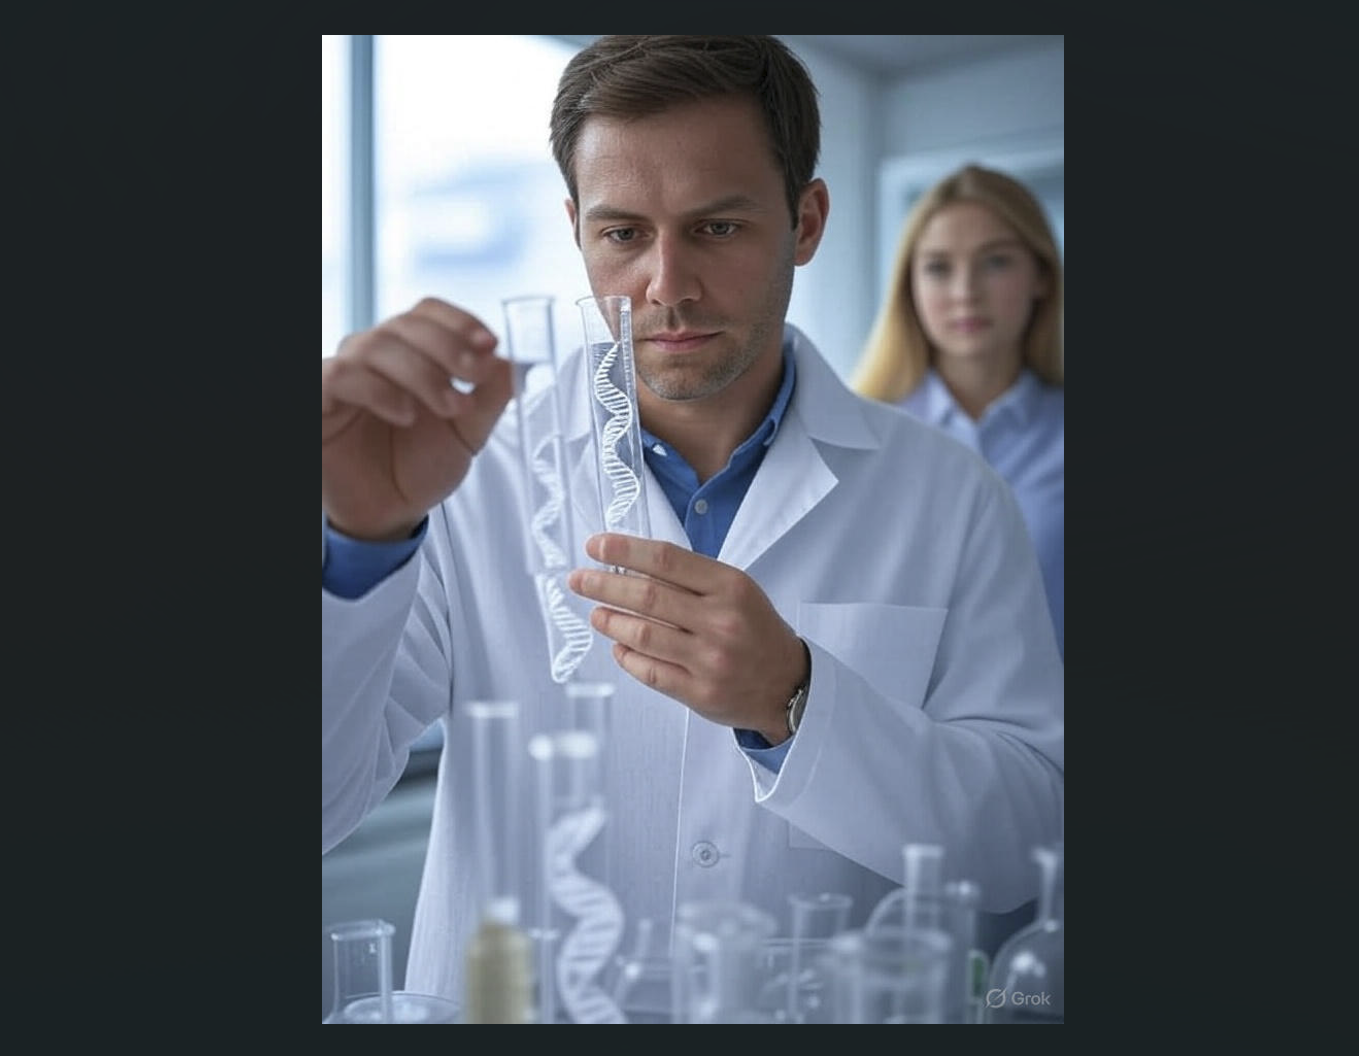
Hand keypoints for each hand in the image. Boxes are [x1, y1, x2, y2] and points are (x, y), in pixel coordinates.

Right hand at [322, 298, 512, 540]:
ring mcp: (345, 375)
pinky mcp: (320, 400)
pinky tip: (405, 414)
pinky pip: (341, 376)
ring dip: (421, 373)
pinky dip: (379, 390)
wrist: (389, 513)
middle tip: (474, 375)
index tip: (490, 344)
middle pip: (405, 325)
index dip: (459, 321)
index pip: (427, 313)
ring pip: (376, 346)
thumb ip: (490, 398)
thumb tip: (513, 363)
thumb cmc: (420, 467)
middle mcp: (374, 356)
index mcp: (410, 353)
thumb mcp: (469, 433)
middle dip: (447, 348)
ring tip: (448, 407)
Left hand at [567, 533, 808, 743]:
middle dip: (604, 584)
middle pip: (647, 596)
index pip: (667, 560)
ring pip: (643, 634)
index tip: (595, 545)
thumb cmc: (755, 629)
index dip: (624, 550)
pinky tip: (617, 644)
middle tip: (579, 579)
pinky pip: (650, 671)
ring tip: (596, 612)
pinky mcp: (700, 693)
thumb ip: (691, 578)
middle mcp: (721, 621)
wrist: (789, 684)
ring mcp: (709, 659)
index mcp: (731, 587)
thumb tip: (630, 564)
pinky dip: (626, 656)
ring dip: (610, 620)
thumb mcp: (737, 590)